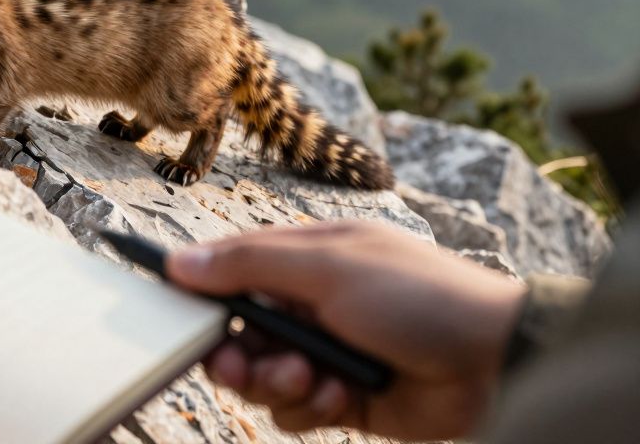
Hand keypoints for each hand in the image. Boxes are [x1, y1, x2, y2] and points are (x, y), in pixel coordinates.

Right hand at [166, 221, 525, 439]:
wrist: (495, 360)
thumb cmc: (418, 295)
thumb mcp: (327, 267)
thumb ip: (249, 265)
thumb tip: (179, 262)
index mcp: (304, 259)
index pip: (230, 269)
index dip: (199, 291)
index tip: (174, 311)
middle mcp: (308, 305)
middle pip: (237, 334)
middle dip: (236, 355)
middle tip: (242, 366)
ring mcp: (325, 352)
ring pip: (261, 377)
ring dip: (276, 383)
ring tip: (309, 378)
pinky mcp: (341, 398)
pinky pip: (294, 411)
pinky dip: (308, 407)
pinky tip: (338, 396)